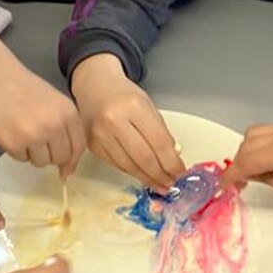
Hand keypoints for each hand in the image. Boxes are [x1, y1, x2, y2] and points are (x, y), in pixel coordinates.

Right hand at [0, 27, 85, 177]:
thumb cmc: (23, 87)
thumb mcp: (54, 102)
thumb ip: (65, 129)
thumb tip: (67, 169)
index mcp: (68, 112)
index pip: (79, 147)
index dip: (71, 158)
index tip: (65, 164)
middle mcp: (54, 125)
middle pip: (60, 158)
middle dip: (50, 155)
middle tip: (38, 140)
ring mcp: (33, 135)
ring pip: (41, 162)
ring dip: (33, 154)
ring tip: (24, 132)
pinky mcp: (12, 142)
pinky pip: (21, 159)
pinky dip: (16, 150)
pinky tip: (11, 131)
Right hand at [70, 54, 184, 190]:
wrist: (96, 88)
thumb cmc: (124, 96)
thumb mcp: (148, 106)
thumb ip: (161, 131)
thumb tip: (174, 157)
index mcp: (134, 107)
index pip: (159, 142)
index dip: (172, 161)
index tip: (180, 171)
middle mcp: (114, 121)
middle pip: (144, 157)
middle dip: (161, 174)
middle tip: (171, 182)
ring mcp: (101, 135)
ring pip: (129, 166)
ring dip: (148, 178)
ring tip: (160, 184)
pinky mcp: (93, 146)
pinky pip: (117, 166)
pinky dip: (133, 173)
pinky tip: (143, 176)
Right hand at [220, 124, 272, 200]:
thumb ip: (267, 179)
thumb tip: (251, 175)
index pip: (245, 161)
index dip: (231, 174)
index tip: (224, 185)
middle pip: (245, 144)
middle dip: (238, 163)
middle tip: (239, 181)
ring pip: (253, 134)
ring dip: (247, 151)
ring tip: (252, 171)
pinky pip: (265, 132)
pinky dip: (258, 144)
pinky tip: (264, 160)